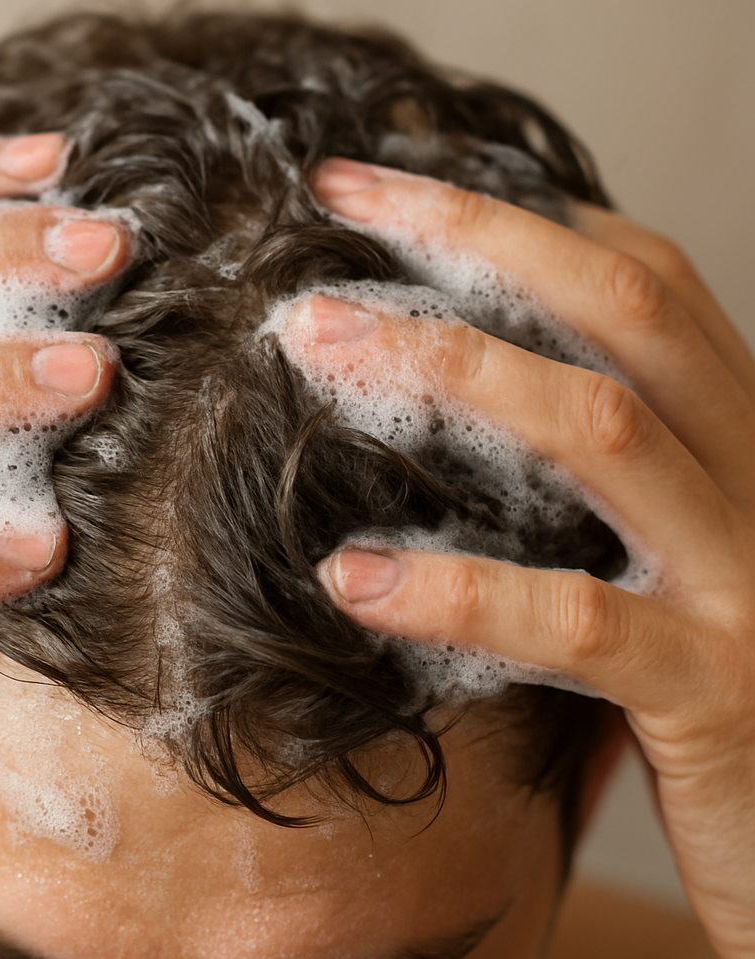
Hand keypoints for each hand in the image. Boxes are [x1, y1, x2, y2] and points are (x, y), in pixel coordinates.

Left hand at [310, 158, 754, 958]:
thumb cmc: (710, 694)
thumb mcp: (651, 561)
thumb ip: (586, 486)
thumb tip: (455, 404)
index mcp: (730, 445)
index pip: (640, 282)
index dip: (517, 219)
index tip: (388, 192)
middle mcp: (751, 486)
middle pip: (623, 310)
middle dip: (478, 243)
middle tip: (336, 210)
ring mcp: (740, 586)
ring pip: (605, 433)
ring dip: (454, 370)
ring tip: (316, 341)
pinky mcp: (714, 696)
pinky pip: (578, 625)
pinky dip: (462, 591)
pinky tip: (355, 579)